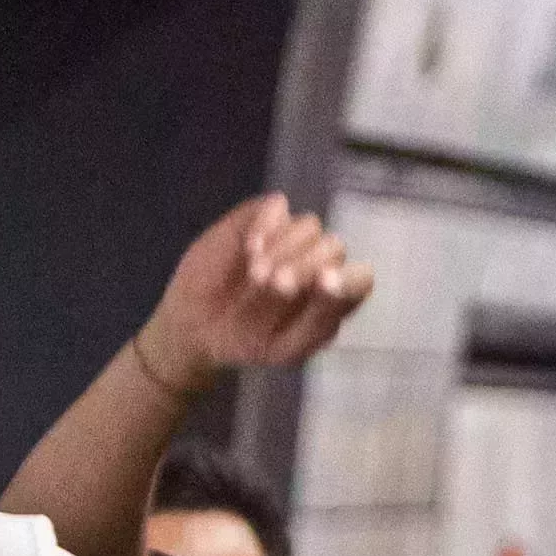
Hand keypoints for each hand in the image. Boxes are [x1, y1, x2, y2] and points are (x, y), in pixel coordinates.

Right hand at [133, 193, 372, 388]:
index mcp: (333, 297)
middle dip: (304, 266)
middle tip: (273, 285)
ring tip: (255, 274)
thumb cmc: (248, 340)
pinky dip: (267, 225)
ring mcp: (290, 238)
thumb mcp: (284, 349)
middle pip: (333, 248)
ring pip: (310, 226)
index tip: (323, 284)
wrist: (196, 326)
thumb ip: (316, 323)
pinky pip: (277, 207)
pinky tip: (250, 249)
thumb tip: (327, 277)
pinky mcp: (259, 218)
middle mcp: (318, 262)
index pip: (359, 279)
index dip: (348, 279)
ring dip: (284, 249)